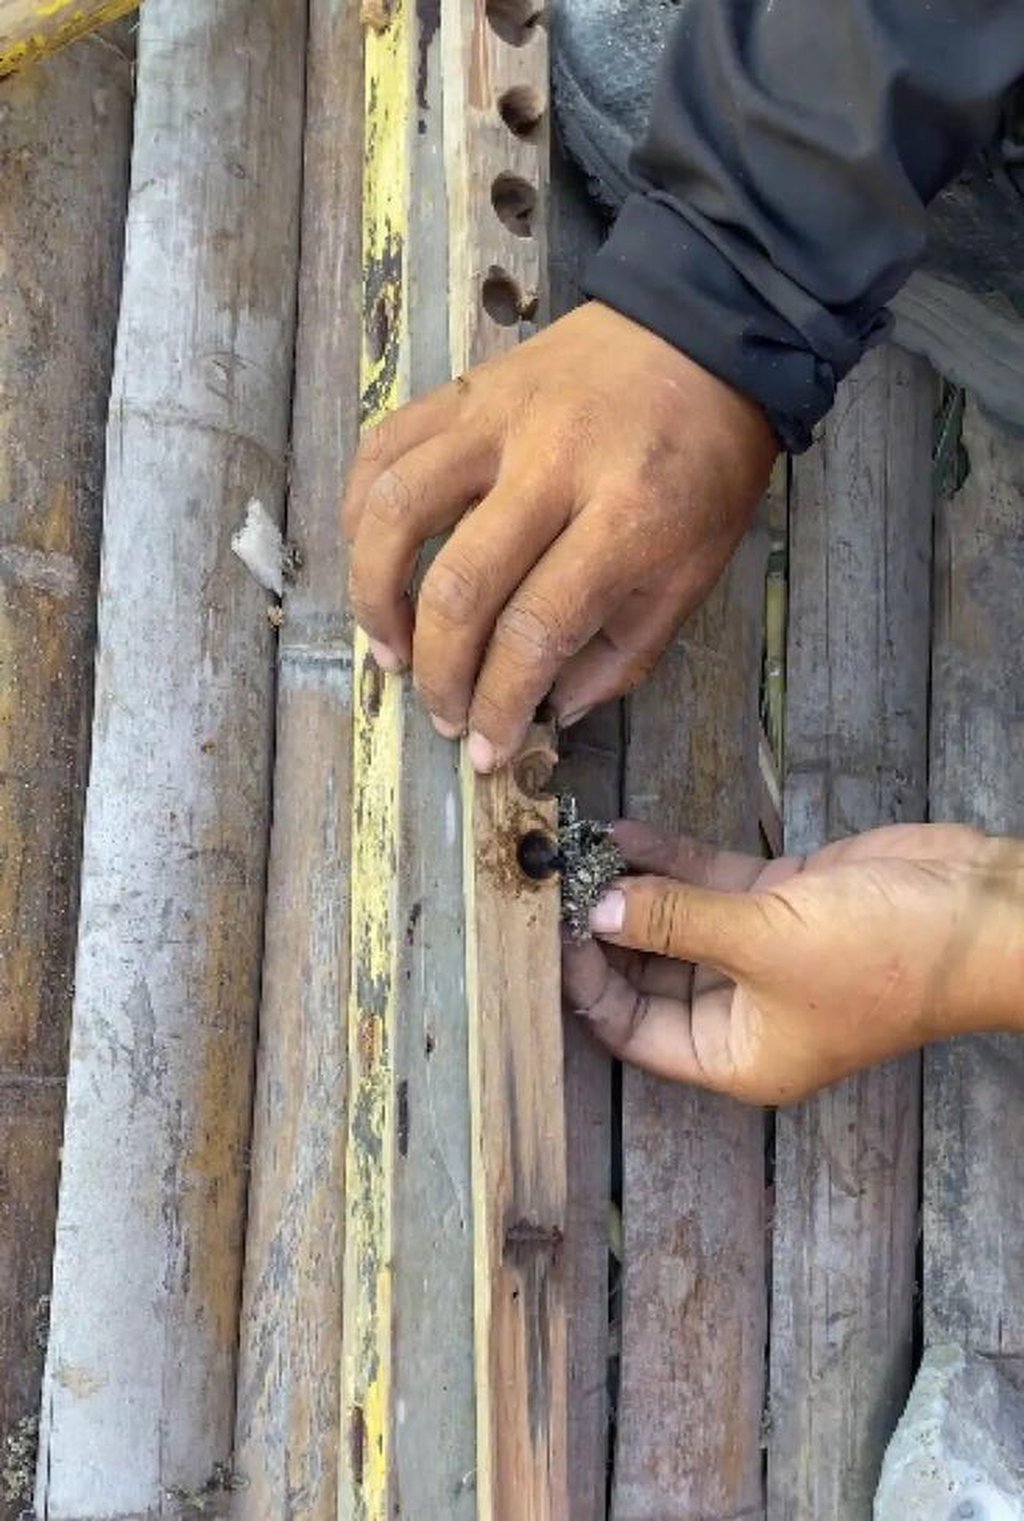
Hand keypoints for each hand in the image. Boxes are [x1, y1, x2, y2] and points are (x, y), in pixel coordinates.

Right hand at [342, 302, 777, 771]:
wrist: (704, 333)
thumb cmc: (707, 465)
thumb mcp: (695, 571)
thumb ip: (624, 652)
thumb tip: (549, 711)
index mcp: (627, 519)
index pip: (535, 630)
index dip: (500, 704)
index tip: (487, 749)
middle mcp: (554, 465)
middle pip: (460, 584)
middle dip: (438, 671)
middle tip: (442, 712)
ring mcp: (500, 419)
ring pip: (398, 509)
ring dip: (376, 594)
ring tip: (389, 648)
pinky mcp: (466, 390)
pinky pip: (385, 447)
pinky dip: (360, 510)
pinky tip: (370, 560)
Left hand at [563, 820, 1023, 1104]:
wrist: (983, 912)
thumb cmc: (885, 956)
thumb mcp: (765, 942)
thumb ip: (675, 922)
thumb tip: (599, 911)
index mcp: (735, 1053)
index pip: (631, 1030)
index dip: (584, 984)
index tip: (548, 929)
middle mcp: (741, 1009)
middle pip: (645, 973)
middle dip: (600, 928)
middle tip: (549, 879)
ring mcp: (760, 951)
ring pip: (672, 921)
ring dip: (628, 886)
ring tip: (575, 846)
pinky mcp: (780, 901)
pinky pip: (705, 884)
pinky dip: (666, 861)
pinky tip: (621, 832)